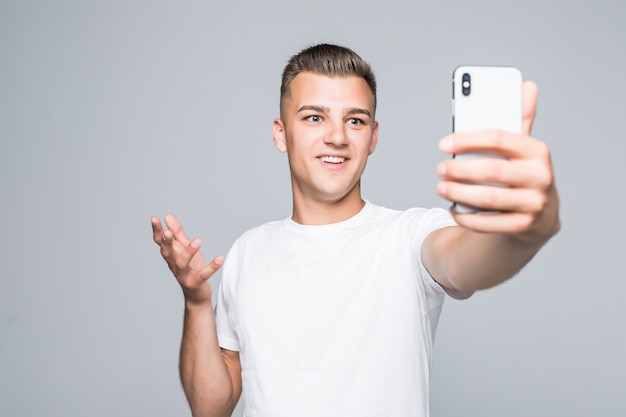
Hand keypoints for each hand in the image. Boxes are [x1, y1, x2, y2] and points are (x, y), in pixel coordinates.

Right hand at [151, 214, 223, 305]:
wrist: (196, 295)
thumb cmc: (190, 268)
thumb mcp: (184, 249)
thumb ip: (177, 233)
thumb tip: (167, 216)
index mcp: (171, 255)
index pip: (161, 242)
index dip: (157, 231)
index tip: (153, 218)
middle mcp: (174, 265)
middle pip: (168, 253)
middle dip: (166, 242)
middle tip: (167, 232)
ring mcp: (184, 275)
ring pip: (182, 264)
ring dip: (189, 252)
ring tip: (198, 240)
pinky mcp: (195, 283)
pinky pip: (203, 275)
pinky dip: (211, 267)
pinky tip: (220, 258)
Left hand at [436, 81, 559, 240]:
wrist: (541, 214)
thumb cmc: (524, 173)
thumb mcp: (525, 147)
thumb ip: (521, 120)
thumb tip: (527, 86)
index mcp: (537, 151)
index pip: (498, 138)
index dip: (467, 140)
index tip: (443, 144)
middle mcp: (540, 177)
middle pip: (492, 171)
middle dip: (460, 170)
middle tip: (439, 169)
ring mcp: (534, 204)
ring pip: (489, 199)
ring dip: (459, 194)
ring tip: (440, 189)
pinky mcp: (524, 226)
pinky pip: (489, 224)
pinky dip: (466, 218)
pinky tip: (453, 209)